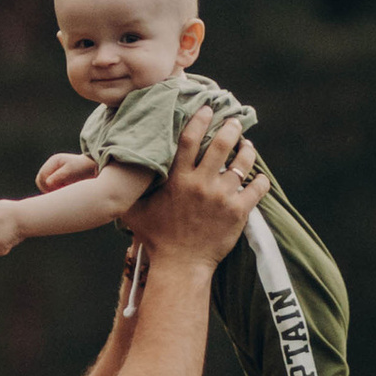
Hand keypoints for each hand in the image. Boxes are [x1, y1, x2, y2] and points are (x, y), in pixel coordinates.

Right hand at [35, 152, 96, 191]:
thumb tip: (47, 183)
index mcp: (53, 161)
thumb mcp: (71, 171)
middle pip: (40, 180)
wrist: (93, 168)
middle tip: (60, 191)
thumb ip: (58, 176)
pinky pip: (49, 187)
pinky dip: (54, 190)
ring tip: (63, 190)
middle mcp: (51, 166)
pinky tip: (64, 190)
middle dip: (47, 188)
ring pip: (44, 185)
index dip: (47, 185)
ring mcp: (53, 171)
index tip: (59, 189)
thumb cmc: (83, 168)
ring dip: (51, 190)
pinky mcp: (56, 178)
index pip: (42, 176)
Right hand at [132, 108, 261, 270]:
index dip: (200, 120)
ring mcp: (222, 197)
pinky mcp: (238, 212)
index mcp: (178, 179)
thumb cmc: (156, 238)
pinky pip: (257, 188)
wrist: (180, 266)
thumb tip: (115, 171)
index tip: (208, 110)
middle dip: (231, 128)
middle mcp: (201, 183)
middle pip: (221, 144)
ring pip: (243, 163)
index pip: (190, 138)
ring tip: (247, 146)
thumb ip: (129, 189)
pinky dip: (260, 180)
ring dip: (247, 150)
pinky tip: (258, 177)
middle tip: (234, 122)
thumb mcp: (135, 210)